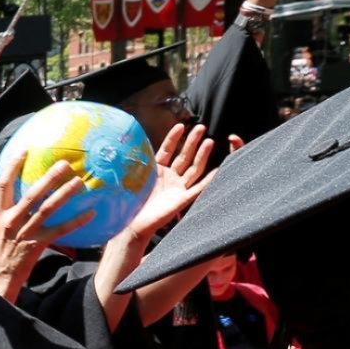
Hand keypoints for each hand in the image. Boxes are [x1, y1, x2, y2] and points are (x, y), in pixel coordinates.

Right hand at [0, 156, 90, 300]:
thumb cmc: (2, 250)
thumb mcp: (0, 226)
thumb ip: (11, 210)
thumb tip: (27, 193)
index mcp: (0, 212)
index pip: (4, 184)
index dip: (13, 166)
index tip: (25, 150)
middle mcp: (12, 220)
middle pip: (32, 194)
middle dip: (48, 177)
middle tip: (64, 164)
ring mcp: (25, 232)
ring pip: (47, 209)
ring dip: (65, 194)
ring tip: (79, 182)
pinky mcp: (37, 245)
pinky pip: (60, 231)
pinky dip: (76, 221)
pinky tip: (90, 213)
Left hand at [127, 122, 216, 239]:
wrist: (131, 223)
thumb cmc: (129, 201)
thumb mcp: (135, 175)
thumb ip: (139, 160)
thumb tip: (132, 141)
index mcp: (157, 171)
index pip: (167, 150)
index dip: (173, 138)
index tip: (180, 125)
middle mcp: (170, 178)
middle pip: (184, 156)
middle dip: (192, 142)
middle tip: (201, 127)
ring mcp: (177, 188)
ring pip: (194, 168)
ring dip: (202, 155)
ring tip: (209, 140)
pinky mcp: (183, 200)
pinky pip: (199, 188)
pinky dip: (210, 179)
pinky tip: (219, 169)